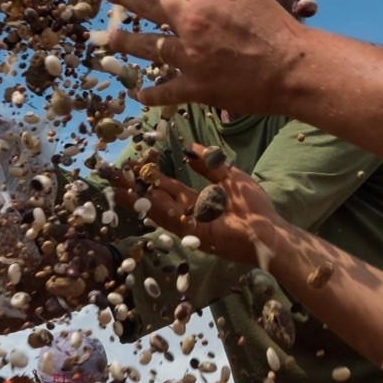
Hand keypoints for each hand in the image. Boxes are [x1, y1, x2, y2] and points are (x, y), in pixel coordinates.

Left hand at [102, 0, 312, 114]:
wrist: (291, 68)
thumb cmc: (277, 29)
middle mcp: (192, 23)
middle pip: (148, 5)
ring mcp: (190, 56)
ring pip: (148, 47)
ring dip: (126, 42)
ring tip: (111, 39)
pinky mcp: (196, 86)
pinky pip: (166, 92)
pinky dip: (152, 95)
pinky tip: (139, 95)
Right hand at [109, 145, 299, 272]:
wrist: (267, 231)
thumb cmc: (254, 207)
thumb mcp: (230, 177)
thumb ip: (210, 164)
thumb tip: (190, 149)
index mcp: (198, 202)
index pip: (169, 189)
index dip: (152, 178)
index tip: (136, 166)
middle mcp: (189, 214)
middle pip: (156, 199)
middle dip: (135, 189)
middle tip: (114, 177)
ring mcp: (188, 225)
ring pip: (157, 210)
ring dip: (137, 199)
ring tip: (117, 187)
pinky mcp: (192, 233)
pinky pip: (170, 219)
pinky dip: (153, 209)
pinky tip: (139, 199)